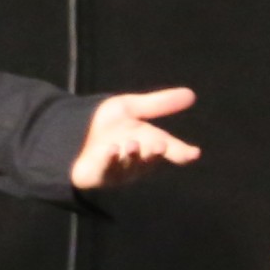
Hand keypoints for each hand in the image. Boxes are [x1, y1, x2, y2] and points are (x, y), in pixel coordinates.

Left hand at [71, 86, 202, 190]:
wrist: (75, 130)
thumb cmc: (107, 123)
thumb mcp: (132, 108)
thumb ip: (159, 104)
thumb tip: (192, 94)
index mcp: (148, 144)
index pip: (170, 149)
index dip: (182, 152)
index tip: (194, 154)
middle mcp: (137, 159)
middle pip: (149, 159)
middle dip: (154, 154)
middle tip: (160, 145)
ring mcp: (119, 169)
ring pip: (129, 166)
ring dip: (131, 156)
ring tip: (131, 144)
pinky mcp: (100, 174)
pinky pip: (106, 169)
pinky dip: (109, 160)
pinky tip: (111, 150)